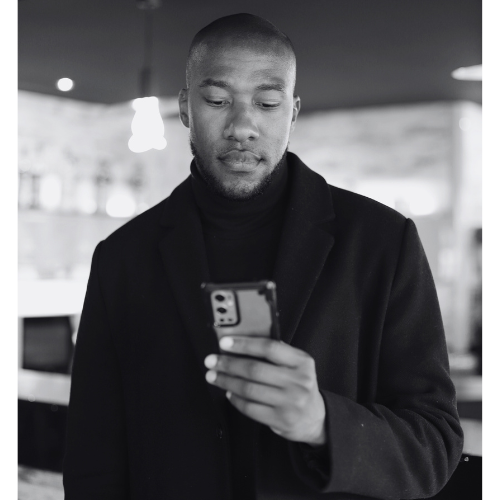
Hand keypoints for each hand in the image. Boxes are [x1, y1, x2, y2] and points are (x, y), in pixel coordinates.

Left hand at [204, 336, 325, 445]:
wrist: (314, 417)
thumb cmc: (299, 385)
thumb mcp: (297, 364)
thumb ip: (276, 353)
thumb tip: (241, 341)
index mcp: (302, 362)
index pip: (270, 347)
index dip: (244, 344)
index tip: (225, 343)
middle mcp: (299, 381)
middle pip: (255, 369)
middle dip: (228, 364)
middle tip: (212, 361)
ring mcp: (290, 402)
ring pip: (249, 389)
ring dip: (226, 381)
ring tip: (214, 376)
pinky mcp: (281, 419)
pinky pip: (250, 408)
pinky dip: (235, 399)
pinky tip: (229, 392)